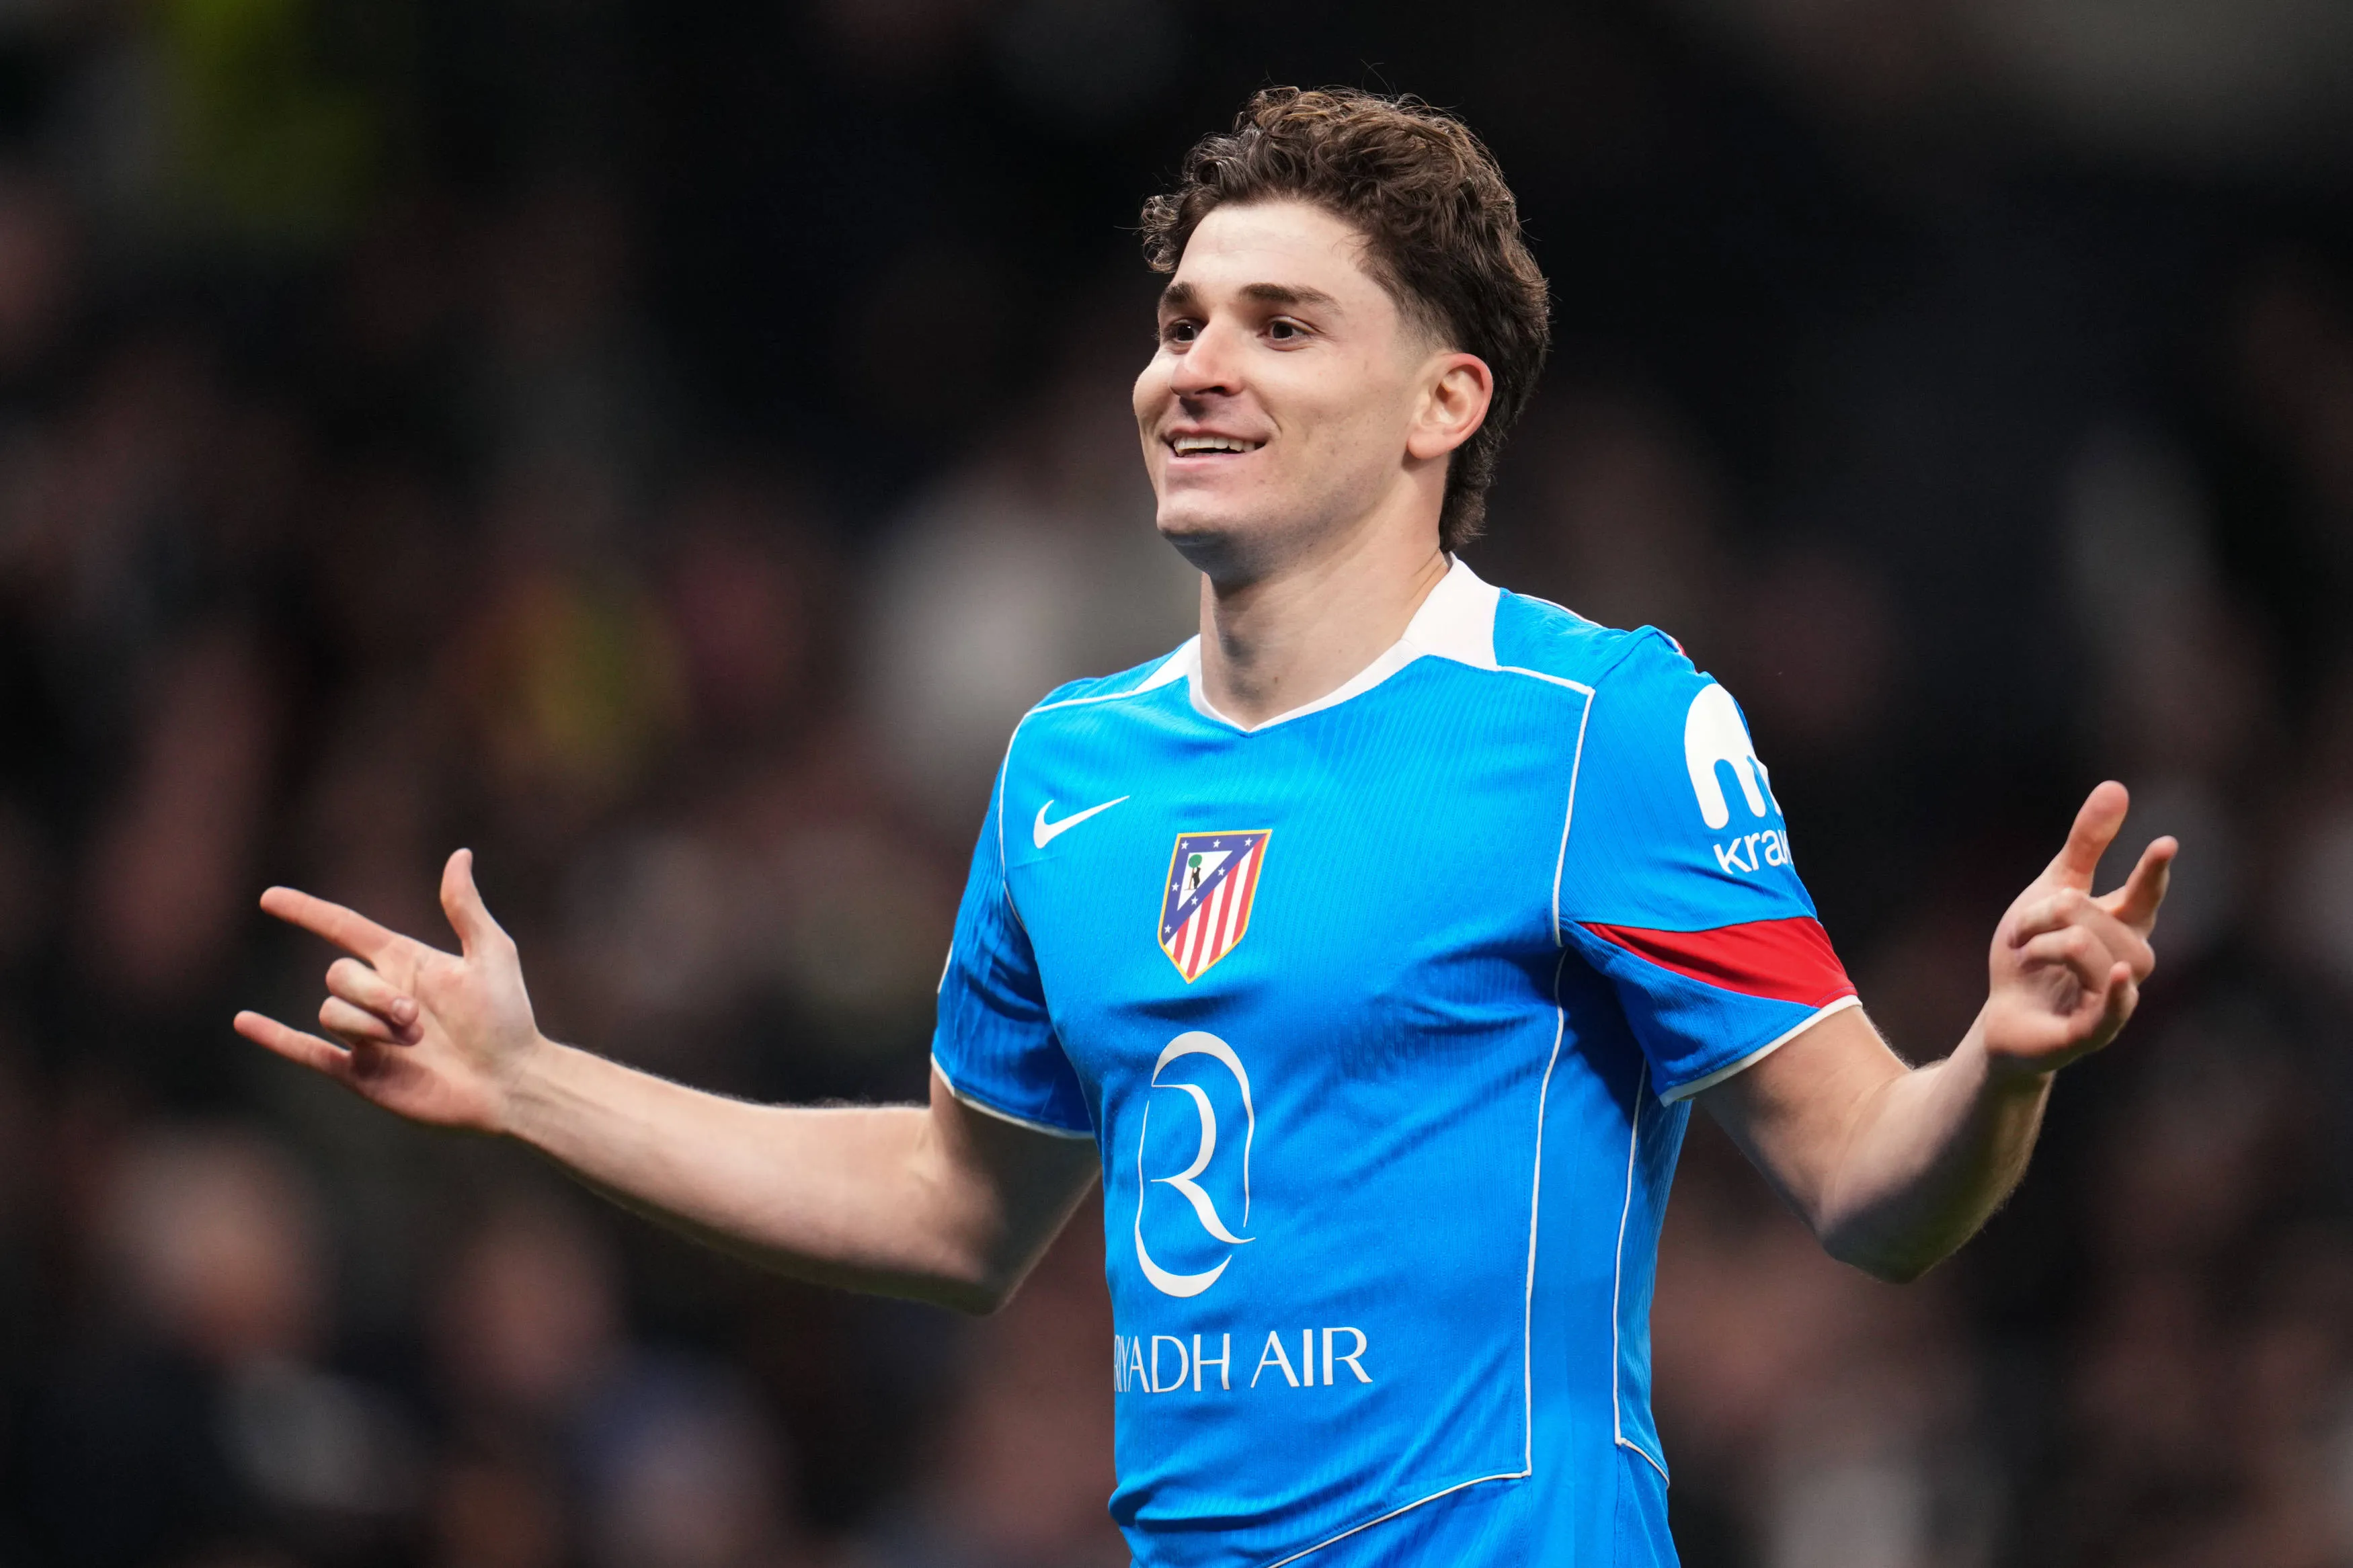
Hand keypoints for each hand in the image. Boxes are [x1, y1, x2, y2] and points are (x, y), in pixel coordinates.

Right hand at [234, 850, 546, 1134]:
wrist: (510, 1081)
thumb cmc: (509, 1018)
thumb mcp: (490, 954)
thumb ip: (465, 908)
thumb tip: (460, 854)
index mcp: (404, 961)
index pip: (342, 928)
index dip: (307, 911)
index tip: (269, 898)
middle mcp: (379, 995)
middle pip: (337, 975)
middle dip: (372, 994)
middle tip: (416, 1019)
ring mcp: (365, 1035)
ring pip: (330, 1013)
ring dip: (368, 1026)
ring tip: (415, 1042)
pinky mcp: (360, 1073)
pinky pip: (304, 1051)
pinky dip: (273, 1037)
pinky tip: (243, 1022)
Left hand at [1979, 781, 2174, 1080]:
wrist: (2004, 1017)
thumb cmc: (2035, 954)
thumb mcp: (2052, 892)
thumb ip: (2086, 846)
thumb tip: (2117, 787)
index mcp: (2119, 928)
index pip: (2144, 897)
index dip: (2152, 873)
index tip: (2165, 843)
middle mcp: (2125, 963)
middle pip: (2109, 923)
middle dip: (2058, 912)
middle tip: (2020, 926)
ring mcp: (2111, 999)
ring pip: (2102, 956)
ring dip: (2053, 944)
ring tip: (2025, 953)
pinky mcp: (2090, 1033)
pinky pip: (2113, 1013)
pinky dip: (2116, 994)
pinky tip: (2118, 975)